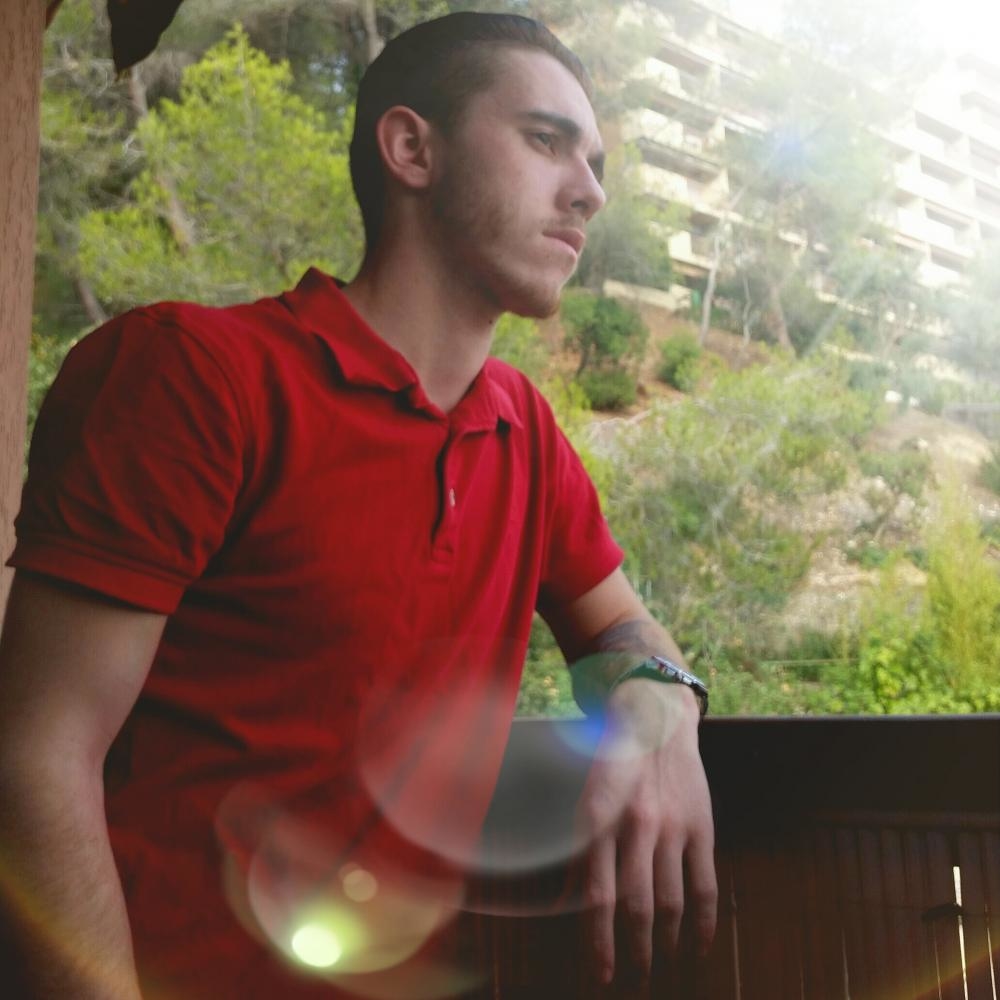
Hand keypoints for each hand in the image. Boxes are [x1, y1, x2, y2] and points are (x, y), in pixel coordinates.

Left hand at [575, 679, 716, 986]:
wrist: (656, 716)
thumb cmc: (611, 760)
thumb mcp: (584, 795)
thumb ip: (580, 846)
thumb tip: (569, 902)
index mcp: (600, 818)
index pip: (598, 895)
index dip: (598, 941)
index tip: (600, 974)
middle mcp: (636, 825)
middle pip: (636, 906)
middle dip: (634, 952)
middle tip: (632, 979)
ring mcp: (673, 827)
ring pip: (671, 901)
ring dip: (666, 943)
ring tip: (659, 966)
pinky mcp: (701, 826)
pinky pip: (705, 885)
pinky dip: (704, 923)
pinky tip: (698, 947)